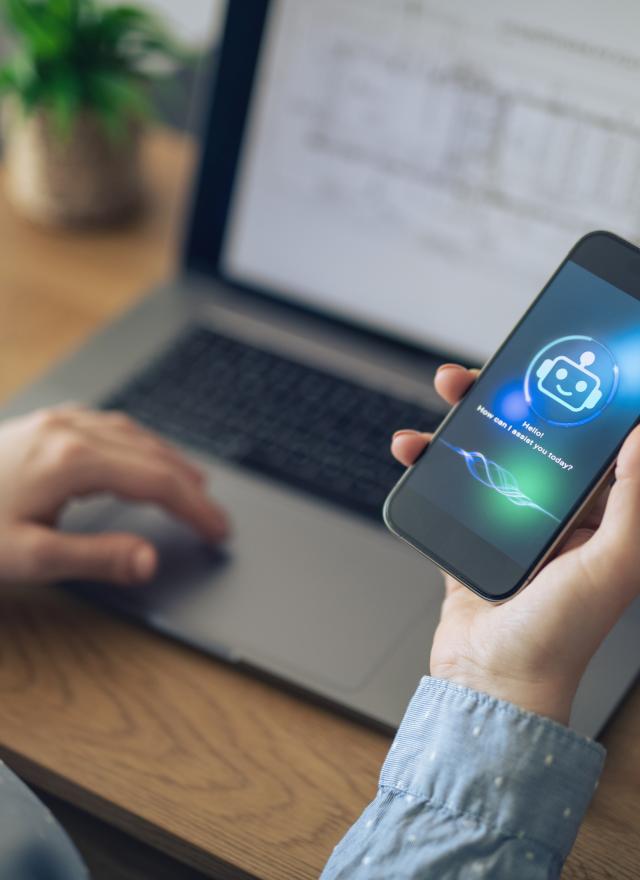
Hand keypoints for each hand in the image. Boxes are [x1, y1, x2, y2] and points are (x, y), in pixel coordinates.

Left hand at [0, 406, 228, 586]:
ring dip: (169, 459)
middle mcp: (72, 430)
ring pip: (134, 434)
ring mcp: (58, 421)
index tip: (219, 532)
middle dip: (191, 486)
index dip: (195, 509)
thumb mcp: (28, 556)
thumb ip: (96, 556)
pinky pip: (110, 425)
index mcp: (74, 461)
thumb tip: (149, 560)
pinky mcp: (46, 423)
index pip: (157, 482)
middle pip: (153, 454)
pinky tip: (141, 453)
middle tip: (215, 517)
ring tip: (194, 483)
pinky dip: (140, 443)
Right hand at [392, 364, 639, 724]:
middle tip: (476, 376)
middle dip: (500, 401)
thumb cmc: (560, 638)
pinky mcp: (468, 538)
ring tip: (439, 405)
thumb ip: (633, 499)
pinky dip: (428, 465)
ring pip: (482, 456)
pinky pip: (447, 488)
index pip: (581, 441)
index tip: (545, 368)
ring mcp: (507, 526)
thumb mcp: (612, 564)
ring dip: (458, 425)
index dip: (563, 401)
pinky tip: (414, 453)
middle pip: (525, 439)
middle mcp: (553, 516)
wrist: (493, 684)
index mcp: (595, 517)